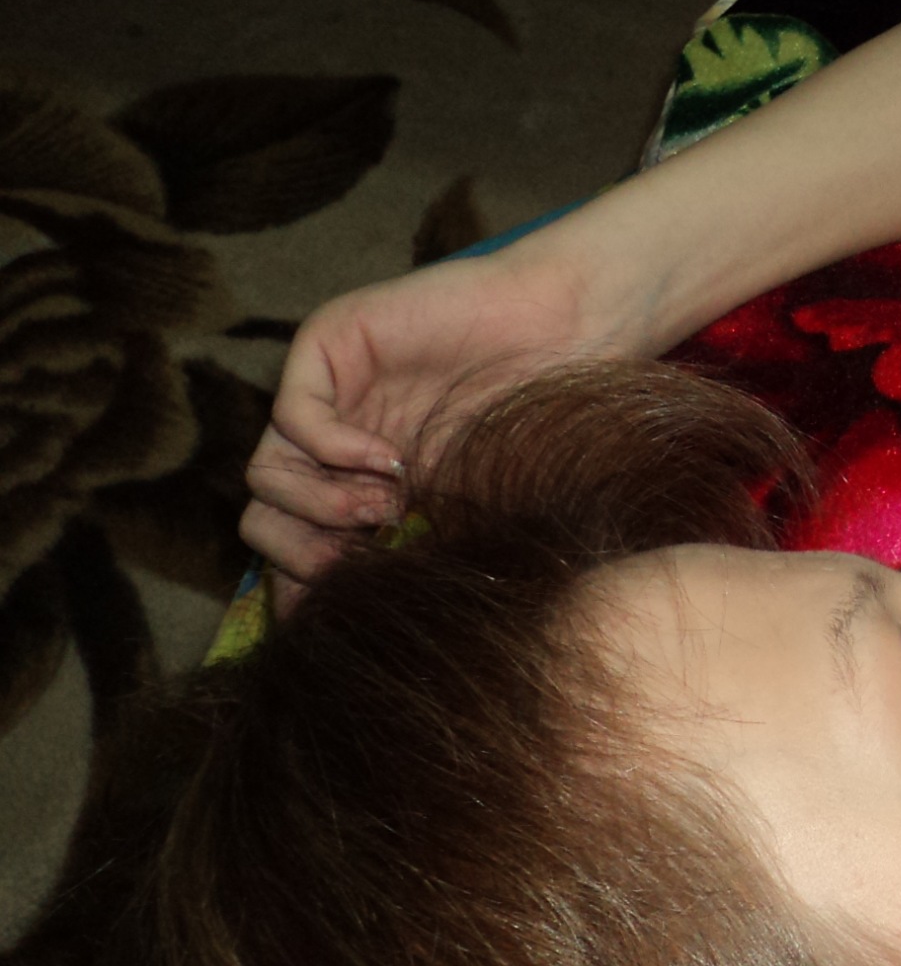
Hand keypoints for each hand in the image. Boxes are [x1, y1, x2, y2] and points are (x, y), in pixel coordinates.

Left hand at [242, 247, 605, 603]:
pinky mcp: (331, 348)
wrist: (573, 337)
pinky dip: (334, 453)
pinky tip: (391, 461)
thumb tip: (341, 628)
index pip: (294, 552)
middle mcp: (337, 450)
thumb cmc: (543, 431)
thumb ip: (410, 564)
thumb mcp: (472, 522)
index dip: (309, 588)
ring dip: (322, 507)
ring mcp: (330, 400)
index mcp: (367, 494)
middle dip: (306, 554)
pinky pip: (292, 419)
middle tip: (368, 552)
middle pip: (264, 522)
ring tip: (389, 505)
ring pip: (263, 477)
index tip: (353, 602)